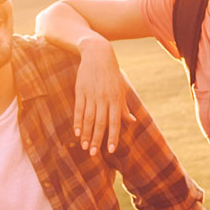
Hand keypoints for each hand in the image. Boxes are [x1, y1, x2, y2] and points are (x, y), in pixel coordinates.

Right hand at [72, 36, 134, 155]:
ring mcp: (91, 95)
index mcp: (116, 99)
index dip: (112, 137)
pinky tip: (77, 133)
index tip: (110, 150)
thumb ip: (124, 108)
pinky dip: (78, 122)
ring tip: (84, 147)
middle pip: (100, 123)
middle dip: (97, 140)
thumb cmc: (111, 74)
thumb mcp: (120, 89)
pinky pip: (79, 109)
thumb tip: (132, 122)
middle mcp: (104, 98)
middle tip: (93, 154)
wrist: (97, 54)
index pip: (115, 122)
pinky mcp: (80, 91)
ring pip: (89, 119)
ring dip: (86, 134)